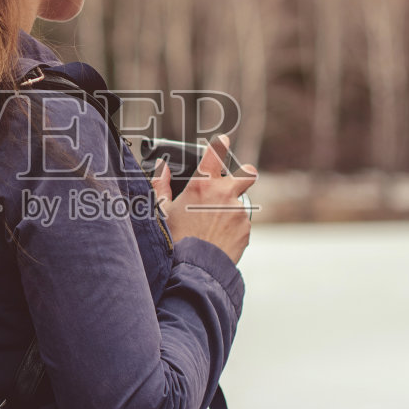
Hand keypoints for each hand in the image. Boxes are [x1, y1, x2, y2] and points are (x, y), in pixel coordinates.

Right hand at [151, 134, 256, 264]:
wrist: (194, 268)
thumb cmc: (174, 238)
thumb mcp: (162, 210)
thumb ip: (161, 185)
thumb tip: (162, 168)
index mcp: (202, 184)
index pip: (214, 154)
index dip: (220, 144)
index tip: (223, 140)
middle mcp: (224, 193)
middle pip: (247, 174)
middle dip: (246, 174)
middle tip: (241, 178)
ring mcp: (238, 211)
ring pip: (240, 204)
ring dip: (231, 211)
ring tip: (213, 228)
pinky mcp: (246, 229)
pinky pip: (241, 224)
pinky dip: (233, 229)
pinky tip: (218, 239)